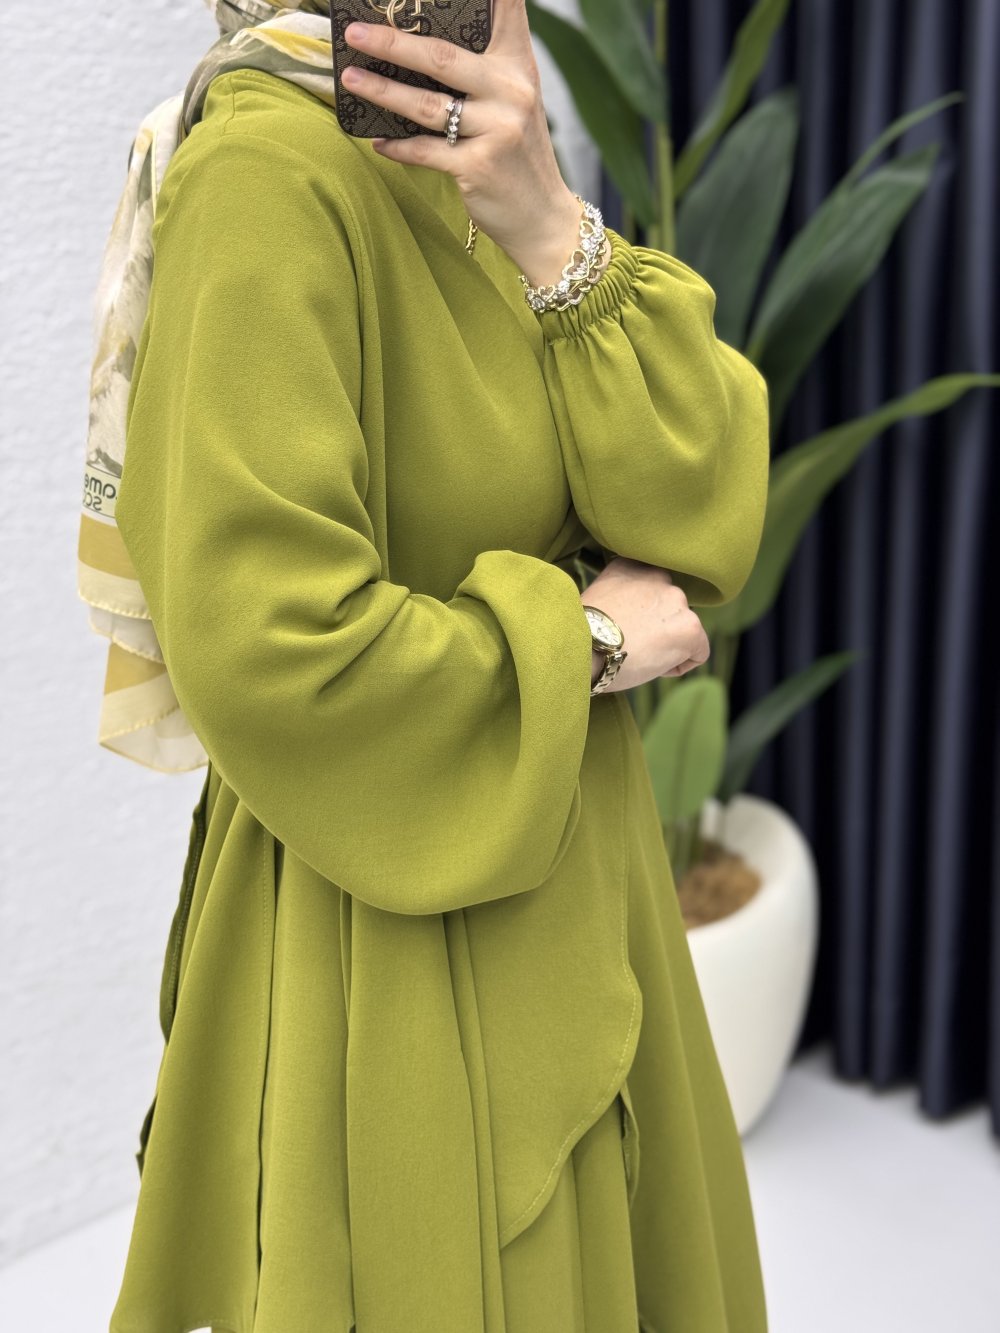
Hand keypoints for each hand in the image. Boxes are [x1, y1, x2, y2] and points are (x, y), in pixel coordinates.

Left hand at [340, 0, 602, 285]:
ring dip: (382, 92)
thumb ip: (485, 71)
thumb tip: (423, 49)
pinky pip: (425, 151)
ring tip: (350, 80)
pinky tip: (378, 141)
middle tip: (353, 34)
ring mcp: (496, 130)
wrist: (543, 216)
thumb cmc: (519, 154)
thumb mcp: (516, 101)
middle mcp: (510, 91)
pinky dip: (398, 147)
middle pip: (441, 57)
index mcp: (518, 65)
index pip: (506, 10)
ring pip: (426, 105)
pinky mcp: (478, 167)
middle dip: (392, 43)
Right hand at [583, 557, 709, 693]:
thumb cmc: (580, 634)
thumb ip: (621, 596)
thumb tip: (632, 617)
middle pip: (669, 611)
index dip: (640, 616)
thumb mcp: (597, 598)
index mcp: (633, 566)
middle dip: (656, 630)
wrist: (580, 647)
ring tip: (638, 656)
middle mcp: (658, 576)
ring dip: (666, 647)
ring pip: (683, 631)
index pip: (651, 592)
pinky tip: (652, 666)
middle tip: (629, 647)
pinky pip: (698, 653)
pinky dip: (678, 665)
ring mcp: (677, 601)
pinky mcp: (691, 628)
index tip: (623, 629)